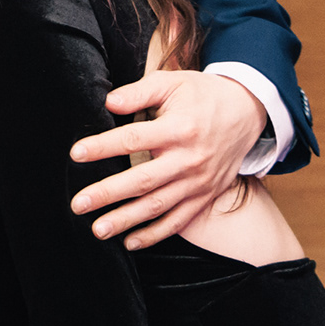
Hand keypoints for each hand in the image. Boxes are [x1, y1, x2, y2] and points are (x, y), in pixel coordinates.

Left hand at [68, 70, 266, 249]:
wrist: (249, 112)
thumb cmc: (203, 95)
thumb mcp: (173, 83)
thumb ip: (139, 92)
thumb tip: (109, 102)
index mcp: (179, 129)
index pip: (133, 139)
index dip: (103, 147)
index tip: (76, 154)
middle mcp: (189, 159)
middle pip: (142, 180)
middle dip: (108, 194)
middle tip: (78, 204)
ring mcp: (198, 182)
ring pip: (158, 206)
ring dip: (126, 221)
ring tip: (98, 230)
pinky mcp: (205, 195)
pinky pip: (179, 220)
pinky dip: (155, 234)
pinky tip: (130, 242)